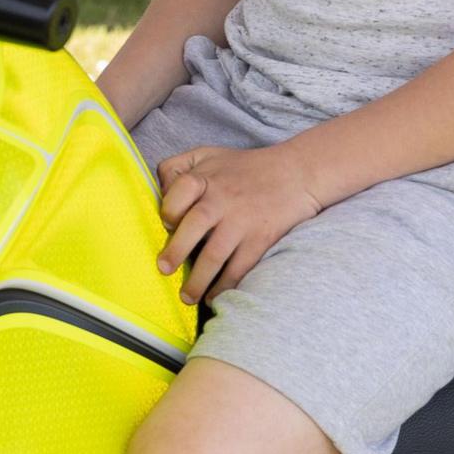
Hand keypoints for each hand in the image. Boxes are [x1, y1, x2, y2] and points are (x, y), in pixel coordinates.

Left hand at [155, 142, 328, 303]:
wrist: (296, 174)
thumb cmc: (244, 168)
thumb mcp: (208, 155)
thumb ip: (177, 168)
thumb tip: (156, 193)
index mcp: (207, 178)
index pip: (180, 191)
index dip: (169, 209)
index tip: (166, 224)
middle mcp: (223, 200)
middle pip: (194, 224)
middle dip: (176, 250)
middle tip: (164, 270)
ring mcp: (242, 222)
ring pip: (215, 255)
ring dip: (198, 280)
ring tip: (186, 297)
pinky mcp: (261, 239)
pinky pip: (239, 268)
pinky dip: (225, 285)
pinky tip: (214, 297)